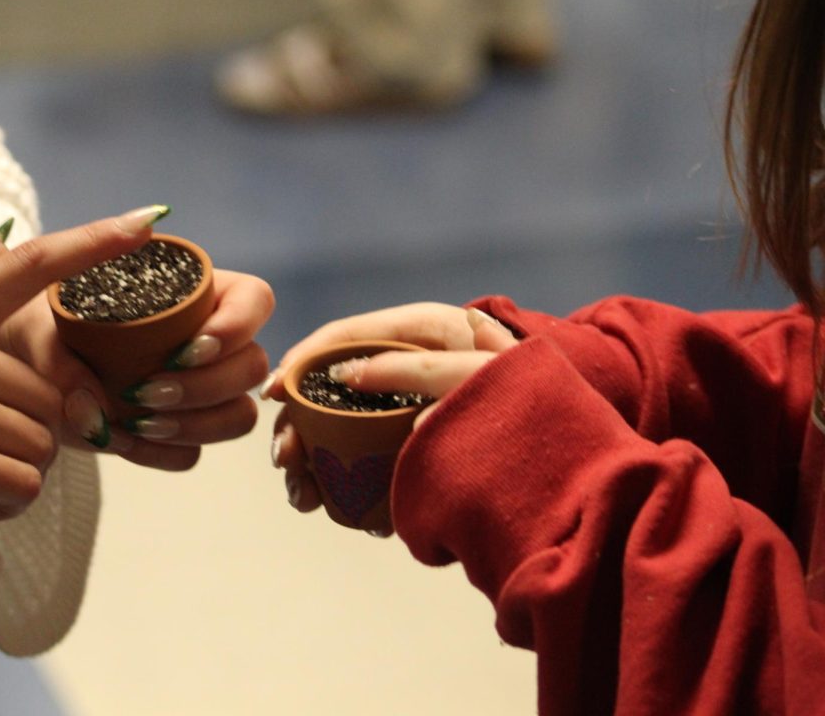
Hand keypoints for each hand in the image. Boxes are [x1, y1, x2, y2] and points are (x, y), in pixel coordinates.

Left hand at [0, 268, 274, 471]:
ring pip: (238, 415)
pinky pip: (192, 453)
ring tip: (139, 422)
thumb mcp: (38, 323)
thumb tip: (90, 402)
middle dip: (207, 386)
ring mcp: (197, 390)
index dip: (237, 325)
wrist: (18, 371)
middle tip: (148, 392)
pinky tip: (123, 440)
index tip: (188, 347)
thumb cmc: (38, 327)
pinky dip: (161, 451)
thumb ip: (56, 354)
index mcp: (194, 293)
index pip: (255, 300)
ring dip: (195, 424)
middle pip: (253, 365)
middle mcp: (208, 341)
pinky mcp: (174, 433)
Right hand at [268, 305, 517, 525]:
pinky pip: (357, 462)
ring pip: (334, 431)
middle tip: (286, 461)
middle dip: (297, 427)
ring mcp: (397, 409)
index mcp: (411, 333)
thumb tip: (352, 382)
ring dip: (309, 462)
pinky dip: (338, 484)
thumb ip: (424, 371)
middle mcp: (397, 368)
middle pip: (326, 391)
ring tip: (304, 496)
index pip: (341, 337)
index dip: (302, 362)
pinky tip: (331, 505)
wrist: (564, 428)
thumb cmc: (525, 384)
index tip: (274, 394)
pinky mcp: (401, 446)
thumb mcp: (480, 367)